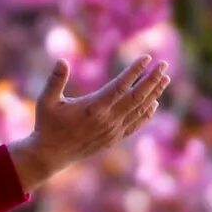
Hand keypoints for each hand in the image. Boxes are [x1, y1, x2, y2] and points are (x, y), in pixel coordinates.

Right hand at [6, 52, 170, 191]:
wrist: (51, 155)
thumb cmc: (47, 125)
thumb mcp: (46, 101)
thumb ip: (55, 80)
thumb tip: (62, 60)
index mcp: (94, 107)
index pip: (121, 85)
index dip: (135, 70)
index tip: (147, 57)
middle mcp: (107, 119)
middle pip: (137, 97)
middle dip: (152, 80)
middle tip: (164, 65)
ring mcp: (113, 131)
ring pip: (139, 110)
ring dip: (154, 94)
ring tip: (165, 79)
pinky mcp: (113, 139)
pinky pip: (135, 125)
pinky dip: (146, 114)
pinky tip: (154, 104)